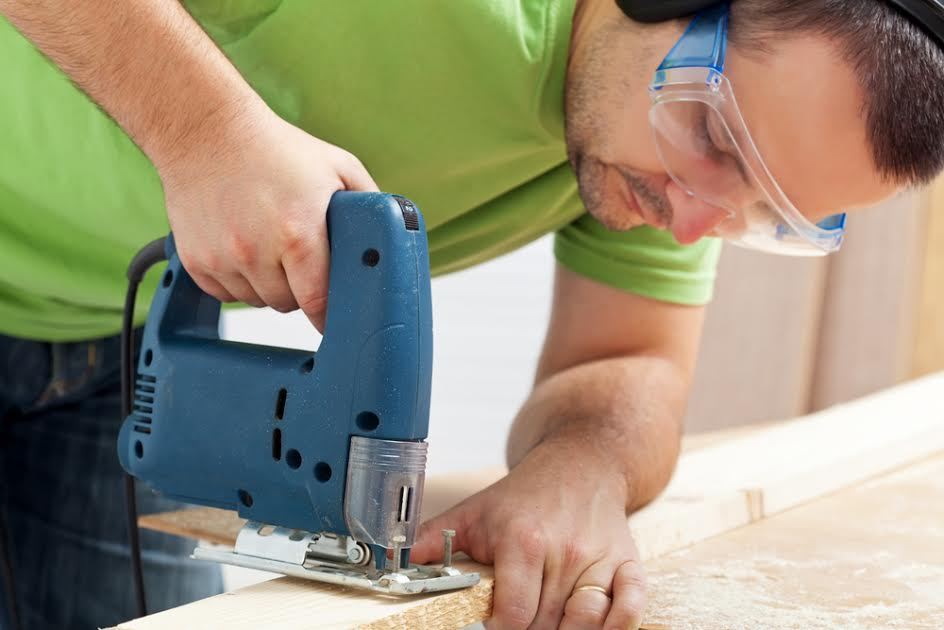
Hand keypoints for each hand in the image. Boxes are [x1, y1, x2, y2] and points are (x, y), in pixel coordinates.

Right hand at [157, 103, 377, 329]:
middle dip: (300, 288)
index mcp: (299, 234)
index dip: (329, 313)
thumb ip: (369, 204)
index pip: (318, 301)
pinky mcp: (197, 261)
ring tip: (270, 247)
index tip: (335, 317)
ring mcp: (223, 259)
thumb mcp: (338, 166)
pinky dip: (238, 280)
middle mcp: (257, 252)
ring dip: (268, 285)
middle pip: (288, 304)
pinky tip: (243, 248)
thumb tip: (388, 234)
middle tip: (301, 260)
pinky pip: (225, 294)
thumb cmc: (275, 148)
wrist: (206, 130)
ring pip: (257, 300)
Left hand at [410, 440, 646, 629]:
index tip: (487, 629)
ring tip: (545, 625)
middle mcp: (565, 550)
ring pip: (587, 622)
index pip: (514, 614)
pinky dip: (618, 624)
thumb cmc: (527, 493)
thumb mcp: (473, 512)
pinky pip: (631, 606)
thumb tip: (391, 564)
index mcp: (523, 539)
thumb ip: (431, 540)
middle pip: (546, 624)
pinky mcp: (626, 563)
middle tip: (514, 623)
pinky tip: (595, 628)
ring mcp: (599, 558)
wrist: (581, 461)